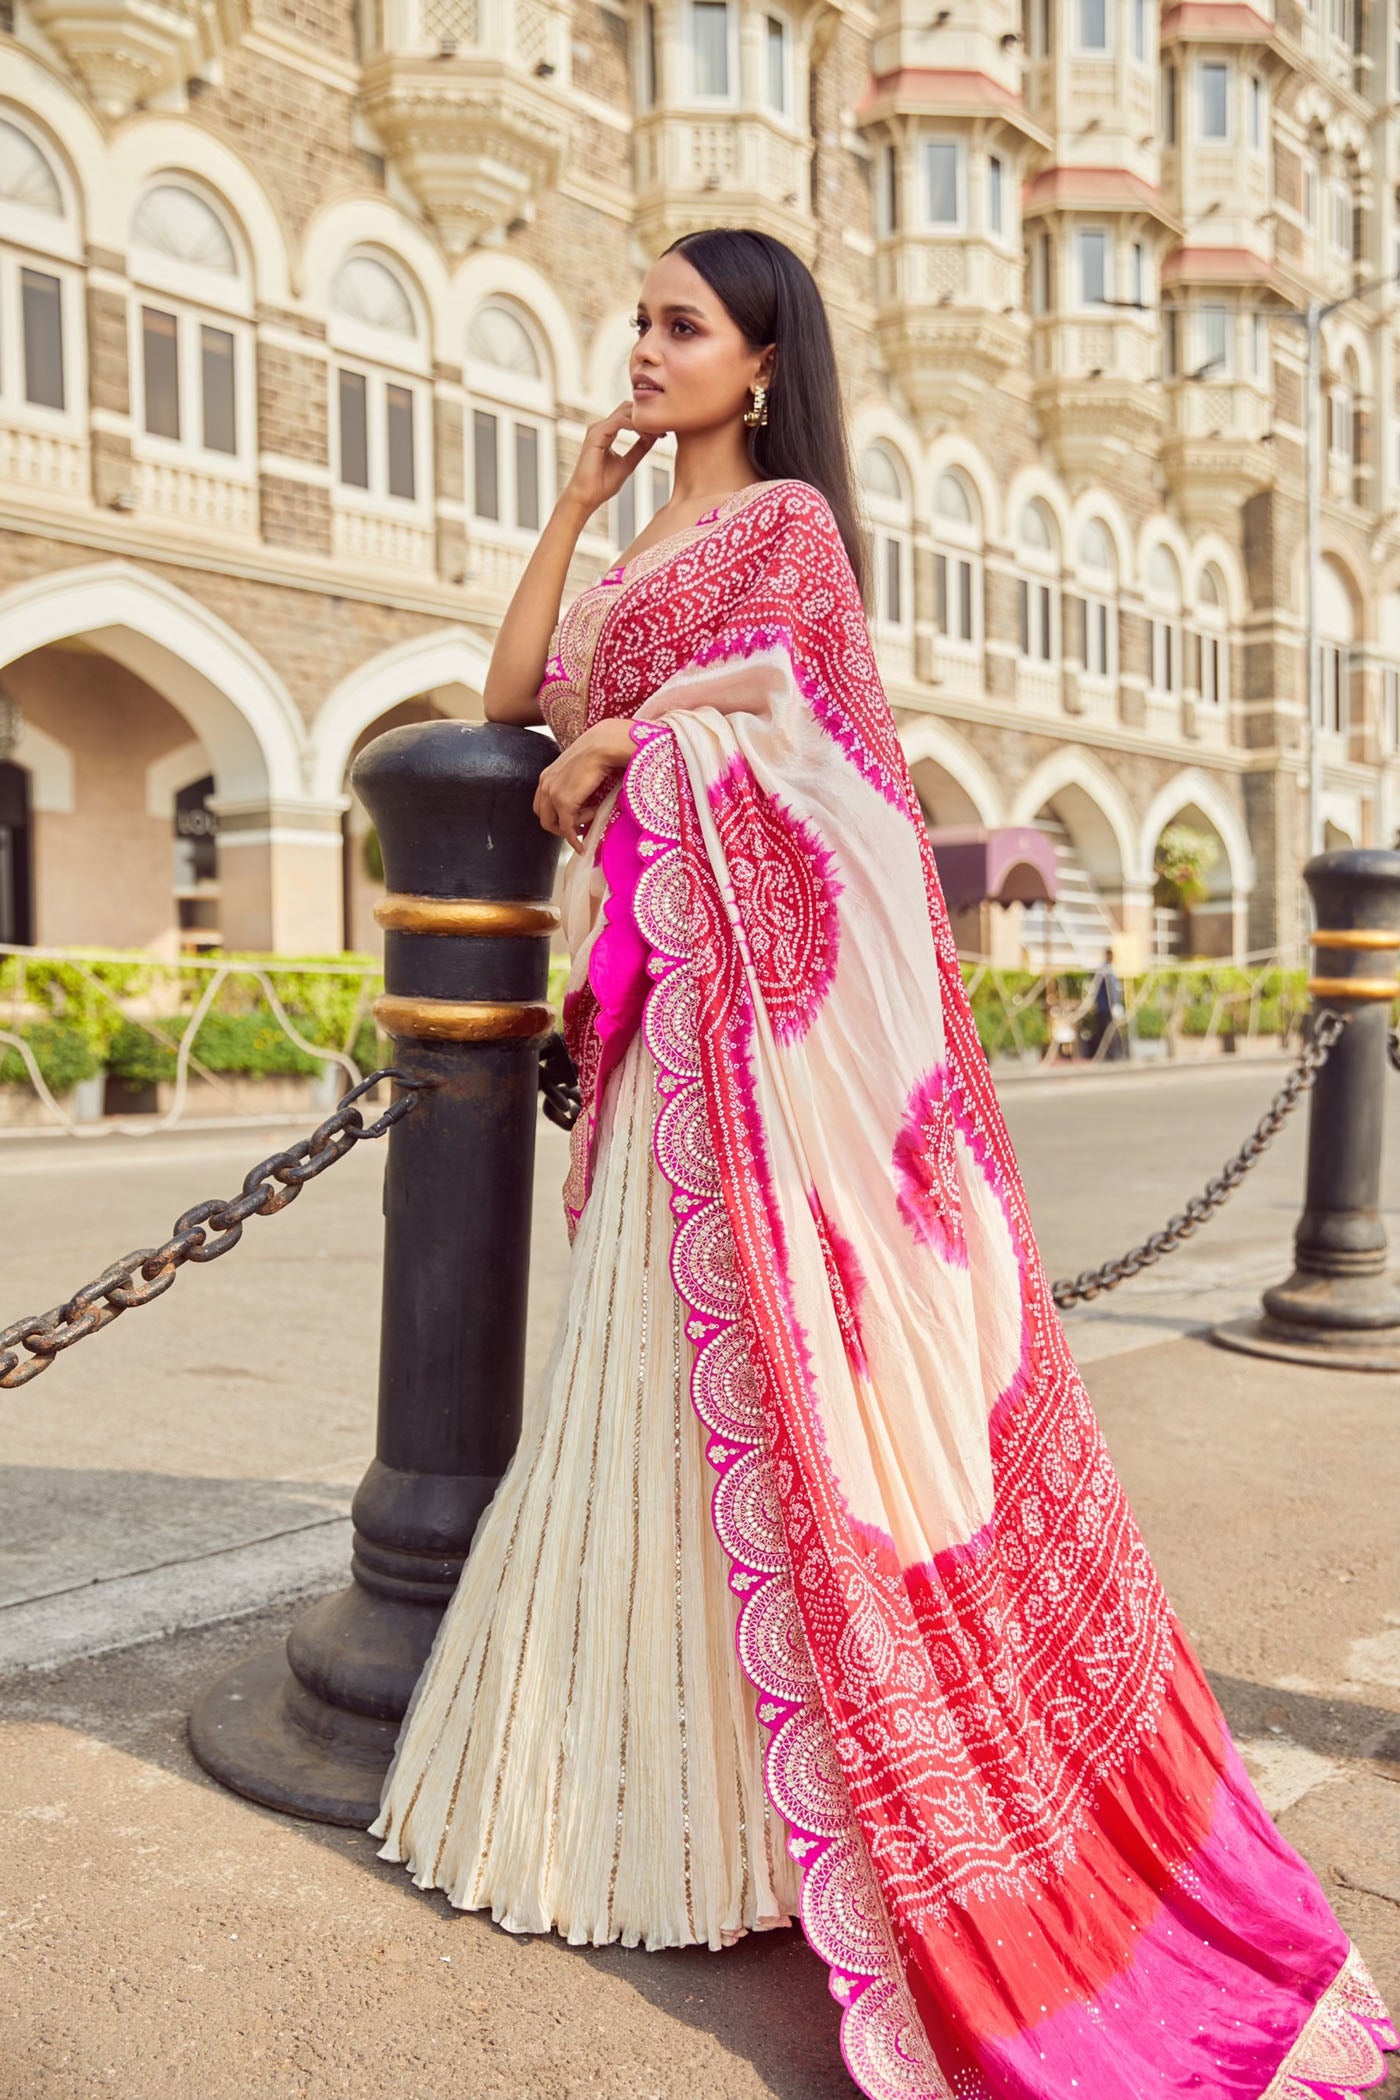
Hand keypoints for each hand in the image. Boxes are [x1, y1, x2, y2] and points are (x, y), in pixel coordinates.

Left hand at [533, 718, 637, 849]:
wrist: (604, 744)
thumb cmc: (599, 751)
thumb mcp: (580, 768)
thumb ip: (576, 782)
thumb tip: (585, 795)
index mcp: (547, 775)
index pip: (543, 804)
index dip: (556, 817)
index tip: (573, 821)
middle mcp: (545, 784)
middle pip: (544, 817)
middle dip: (561, 827)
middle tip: (579, 828)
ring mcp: (552, 794)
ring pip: (555, 825)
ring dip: (573, 828)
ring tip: (593, 816)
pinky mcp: (564, 802)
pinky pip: (567, 829)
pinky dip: (573, 840)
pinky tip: (582, 846)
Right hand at [560, 401, 657, 519]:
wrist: (586, 497)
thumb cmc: (602, 484)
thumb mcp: (628, 463)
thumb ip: (639, 449)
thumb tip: (655, 437)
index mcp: (606, 431)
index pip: (629, 416)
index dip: (647, 422)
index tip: (664, 433)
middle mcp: (600, 427)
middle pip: (628, 409)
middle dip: (647, 418)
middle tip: (665, 430)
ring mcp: (597, 429)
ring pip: (625, 413)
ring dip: (644, 421)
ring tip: (659, 432)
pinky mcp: (596, 435)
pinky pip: (619, 422)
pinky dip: (635, 426)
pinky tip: (647, 435)